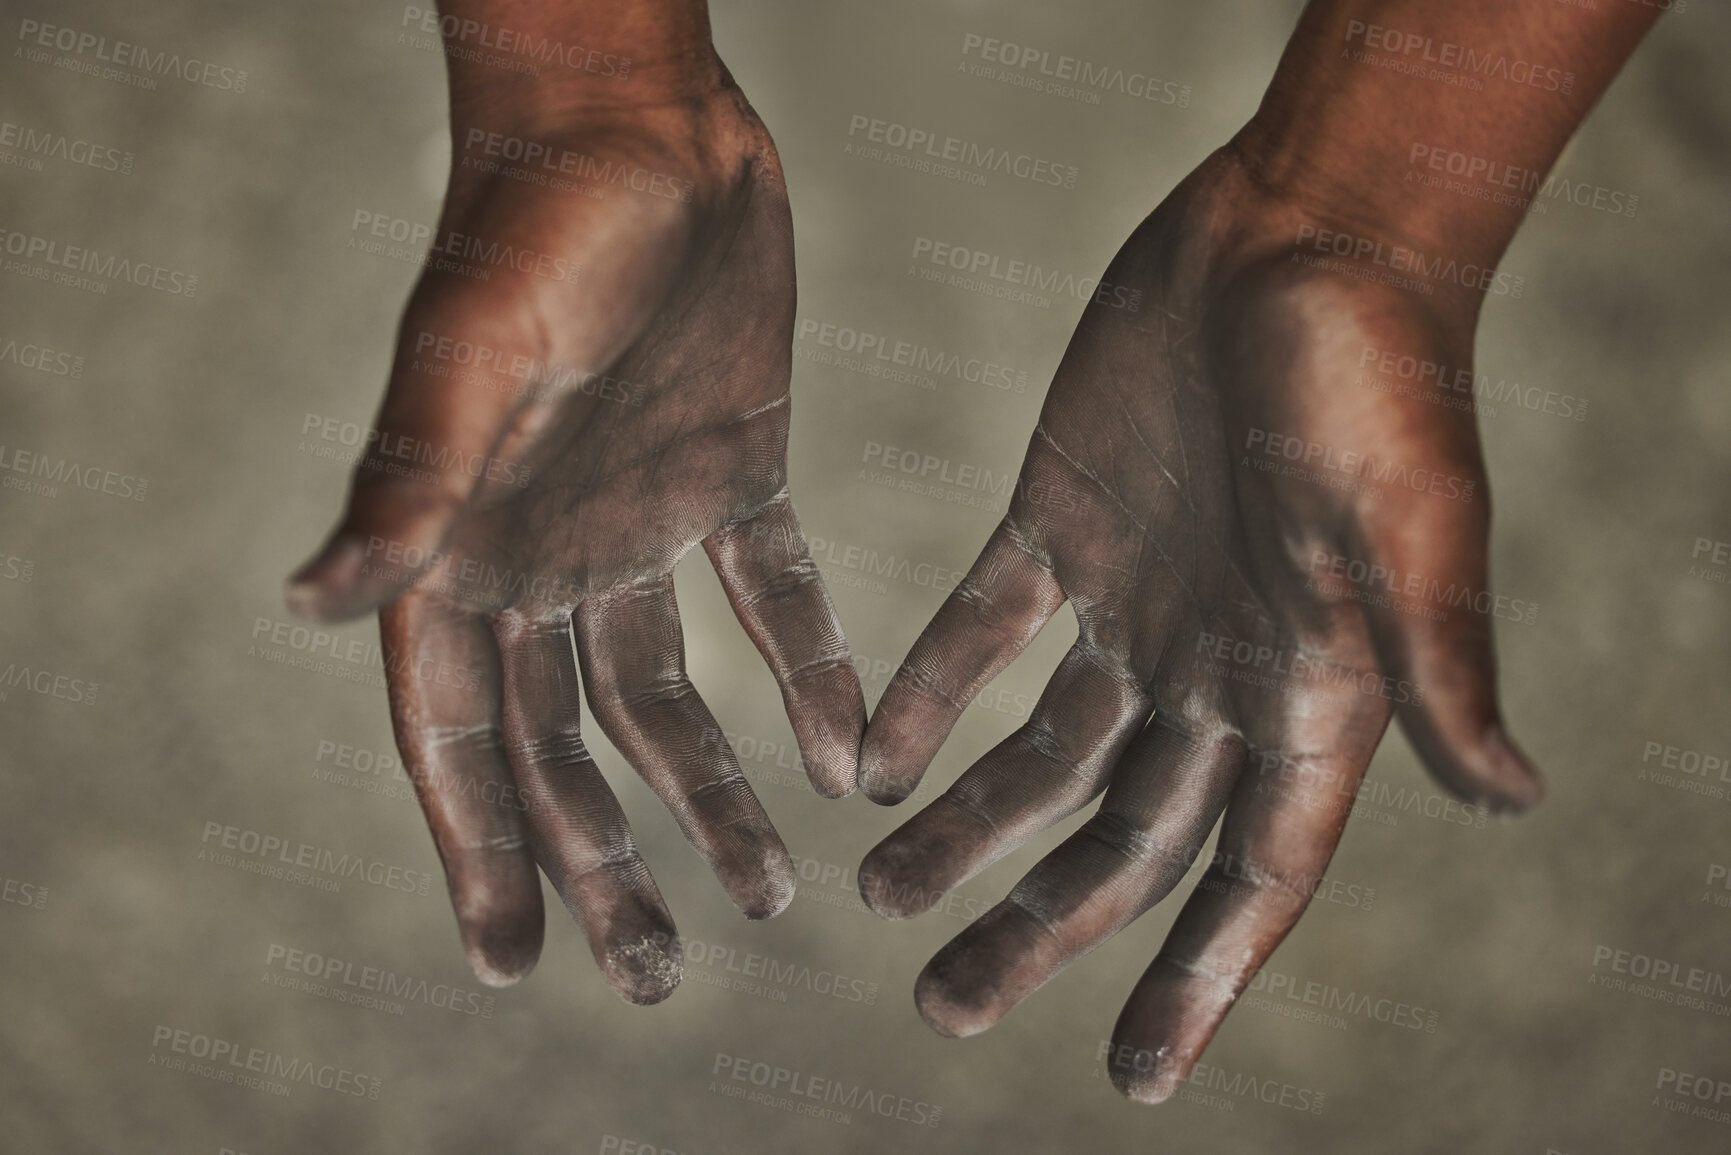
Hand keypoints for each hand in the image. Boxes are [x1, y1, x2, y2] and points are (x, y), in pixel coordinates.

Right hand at [286, 44, 863, 1000]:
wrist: (644, 122)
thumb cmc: (539, 221)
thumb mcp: (475, 356)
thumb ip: (410, 483)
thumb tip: (307, 607)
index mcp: (468, 547)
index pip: (461, 735)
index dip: (482, 852)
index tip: (515, 965)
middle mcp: (547, 553)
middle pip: (567, 747)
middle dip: (606, 861)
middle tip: (656, 974)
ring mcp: (641, 523)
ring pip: (670, 698)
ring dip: (711, 793)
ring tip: (770, 891)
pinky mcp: (736, 477)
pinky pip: (774, 602)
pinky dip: (811, 676)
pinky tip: (853, 753)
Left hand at [853, 146, 1540, 1097]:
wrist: (1300, 225)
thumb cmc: (1376, 367)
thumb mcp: (1410, 522)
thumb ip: (1436, 661)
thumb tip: (1511, 796)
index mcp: (1305, 693)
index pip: (1250, 874)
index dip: (1199, 978)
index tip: (1131, 1076)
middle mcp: (1215, 670)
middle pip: (1119, 837)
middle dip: (1037, 924)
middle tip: (941, 1003)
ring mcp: (1133, 602)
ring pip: (1039, 752)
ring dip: (967, 825)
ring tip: (880, 895)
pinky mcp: (1058, 524)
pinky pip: (979, 632)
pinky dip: (926, 692)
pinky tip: (869, 757)